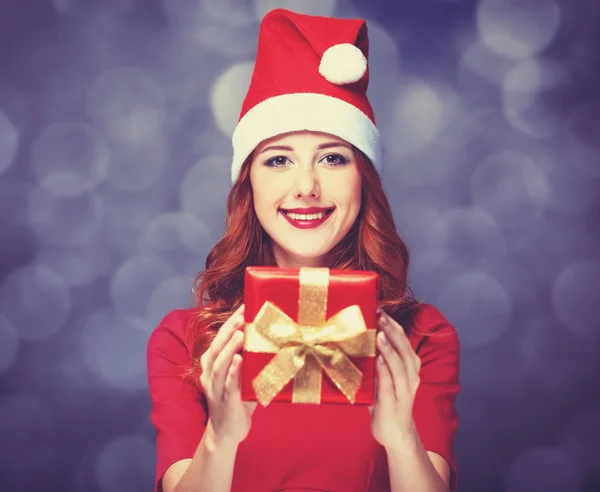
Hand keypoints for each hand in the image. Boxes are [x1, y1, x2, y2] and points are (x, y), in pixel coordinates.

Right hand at [199, 304, 256, 447]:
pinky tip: (239, 361)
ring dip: (229, 347)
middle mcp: (210, 374)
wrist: (226, 433)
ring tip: (240, 333)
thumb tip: (272, 340)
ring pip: (218, 364)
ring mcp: (215, 389)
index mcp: (212, 365)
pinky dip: (232, 372)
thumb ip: (250, 361)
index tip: (244, 307)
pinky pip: (227, 385)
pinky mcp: (224, 402)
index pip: (220, 339)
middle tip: (242, 314)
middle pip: (216, 347)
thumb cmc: (237, 400)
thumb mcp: (242, 377)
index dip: (230, 323)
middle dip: (229, 330)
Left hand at [369, 309, 421, 452]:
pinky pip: (390, 386)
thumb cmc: (387, 399)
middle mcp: (410, 376)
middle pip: (404, 349)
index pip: (403, 340)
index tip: (379, 308)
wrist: (396, 434)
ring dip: (390, 350)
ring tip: (379, 335)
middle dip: (391, 331)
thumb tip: (356, 335)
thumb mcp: (385, 375)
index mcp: (409, 366)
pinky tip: (378, 362)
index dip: (393, 324)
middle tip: (379, 315)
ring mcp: (404, 391)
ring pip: (400, 366)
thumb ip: (378, 358)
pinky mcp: (393, 405)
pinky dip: (385, 373)